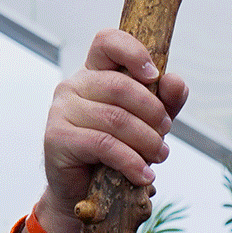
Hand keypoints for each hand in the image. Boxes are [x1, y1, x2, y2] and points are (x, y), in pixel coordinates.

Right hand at [27, 30, 190, 232]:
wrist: (83, 192)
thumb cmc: (116, 149)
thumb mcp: (148, 121)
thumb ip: (164, 100)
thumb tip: (175, 81)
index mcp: (94, 72)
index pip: (107, 41)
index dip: (133, 52)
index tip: (154, 76)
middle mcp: (73, 85)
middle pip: (120, 86)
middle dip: (152, 111)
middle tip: (165, 132)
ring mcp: (61, 110)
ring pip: (115, 118)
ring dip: (146, 140)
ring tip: (160, 156)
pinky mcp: (56, 138)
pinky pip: (103, 144)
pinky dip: (131, 161)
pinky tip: (143, 174)